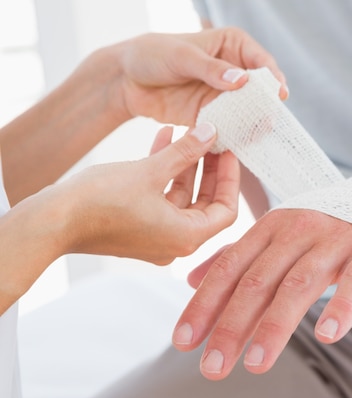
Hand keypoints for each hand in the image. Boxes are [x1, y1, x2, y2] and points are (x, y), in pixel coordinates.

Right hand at [56, 123, 238, 263]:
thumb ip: (185, 152)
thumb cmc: (100, 202)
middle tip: (213, 139)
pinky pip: (160, 198)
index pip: (227, 210)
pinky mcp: (137, 227)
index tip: (229, 151)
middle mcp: (175, 242)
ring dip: (184, 165)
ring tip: (188, 132)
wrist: (51, 221)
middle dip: (209, 168)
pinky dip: (163, 173)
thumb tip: (211, 133)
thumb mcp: (151, 171)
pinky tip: (162, 140)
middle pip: (205, 203)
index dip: (231, 178)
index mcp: (186, 237)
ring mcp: (155, 237)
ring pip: (181, 197)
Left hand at [113, 28, 287, 125]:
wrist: (126, 80)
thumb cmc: (152, 55)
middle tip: (271, 118)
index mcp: (232, 46)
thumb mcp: (182, 57)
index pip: (261, 61)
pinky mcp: (212, 115)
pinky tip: (242, 142)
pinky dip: (236, 134)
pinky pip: (230, 126)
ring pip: (248, 110)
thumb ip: (212, 69)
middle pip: (259, 89)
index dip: (272, 77)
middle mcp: (233, 71)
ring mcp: (224, 95)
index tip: (278, 93)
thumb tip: (242, 81)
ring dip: (254, 122)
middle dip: (266, 104)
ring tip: (260, 133)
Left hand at [172, 209, 351, 378]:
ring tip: (255, 364)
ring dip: (275, 326)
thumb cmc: (324, 230)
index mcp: (271, 227)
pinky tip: (327, 335)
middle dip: (232, 326)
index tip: (184, 341)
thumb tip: (190, 282)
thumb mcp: (277, 236)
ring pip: (300, 284)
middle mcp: (298, 229)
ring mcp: (335, 239)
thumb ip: (237, 257)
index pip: (230, 268)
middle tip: (212, 367)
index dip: (205, 304)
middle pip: (259, 280)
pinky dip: (342, 306)